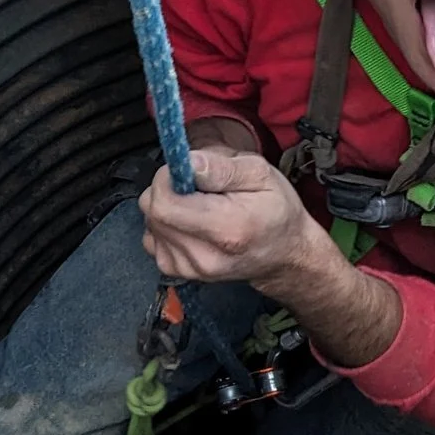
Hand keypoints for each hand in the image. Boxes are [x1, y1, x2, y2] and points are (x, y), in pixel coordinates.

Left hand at [138, 147, 319, 286]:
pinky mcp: (178, 271)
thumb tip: (187, 163)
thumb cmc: (276, 211)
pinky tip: (190, 221)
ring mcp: (189, 268)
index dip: (167, 178)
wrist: (284, 254)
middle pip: (152, 212)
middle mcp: (204, 256)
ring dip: (167, 207)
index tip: (186, 171)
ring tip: (198, 205)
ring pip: (150, 223)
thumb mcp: (261, 174)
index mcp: (226, 229)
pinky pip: (152, 238)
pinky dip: (165, 225)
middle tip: (196, 186)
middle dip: (166, 189)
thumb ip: (221, 167)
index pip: (164, 202)